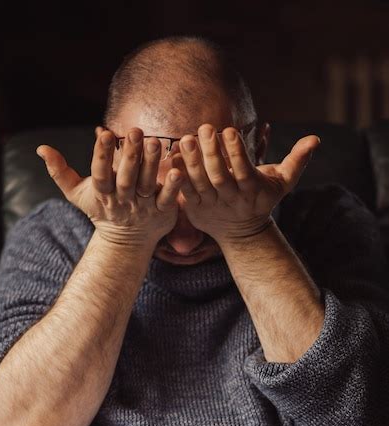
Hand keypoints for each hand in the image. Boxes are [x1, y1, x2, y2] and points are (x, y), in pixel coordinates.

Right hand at [36, 127, 182, 247]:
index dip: (101, 155)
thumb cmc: (101, 209)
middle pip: (126, 177)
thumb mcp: (77, 193)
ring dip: (151, 164)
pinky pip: (168, 199)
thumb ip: (60, 171)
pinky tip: (178, 170)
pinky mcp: (162, 212)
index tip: (104, 133)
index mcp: (103, 193)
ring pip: (146, 185)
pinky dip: (172, 187)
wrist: (125, 242)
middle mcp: (123, 200)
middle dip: (130, 155)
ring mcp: (143, 207)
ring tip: (155, 142)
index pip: (100, 173)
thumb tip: (41, 148)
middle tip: (135, 131)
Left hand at [173, 124, 319, 245]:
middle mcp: (230, 199)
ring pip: (200, 184)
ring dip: (192, 162)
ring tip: (186, 138)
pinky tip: (173, 156)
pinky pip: (184, 192)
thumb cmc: (263, 199)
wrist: (242, 233)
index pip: (244, 171)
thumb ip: (297, 160)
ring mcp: (211, 206)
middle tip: (205, 127)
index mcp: (251, 191)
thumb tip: (316, 138)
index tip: (231, 130)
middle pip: (219, 177)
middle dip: (212, 153)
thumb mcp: (283, 183)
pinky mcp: (195, 209)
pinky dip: (178, 176)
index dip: (237, 152)